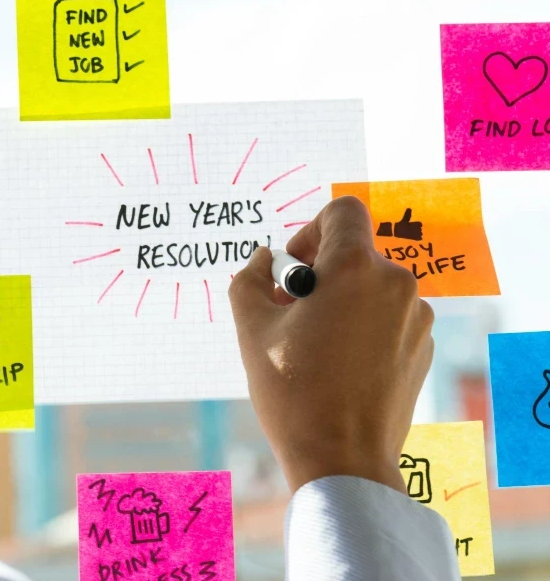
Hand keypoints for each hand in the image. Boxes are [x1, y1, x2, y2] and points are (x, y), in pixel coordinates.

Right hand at [228, 196, 434, 494]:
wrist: (343, 460)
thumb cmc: (294, 393)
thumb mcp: (252, 330)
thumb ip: (250, 280)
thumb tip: (263, 260)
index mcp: (355, 269)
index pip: (342, 212)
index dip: (309, 231)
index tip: (293, 272)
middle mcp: (396, 283)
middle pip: (353, 253)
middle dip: (318, 275)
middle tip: (291, 316)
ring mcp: (415, 317)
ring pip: (370, 287)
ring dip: (341, 301)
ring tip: (314, 346)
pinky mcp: (422, 347)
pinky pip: (388, 316)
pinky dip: (363, 326)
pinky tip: (340, 366)